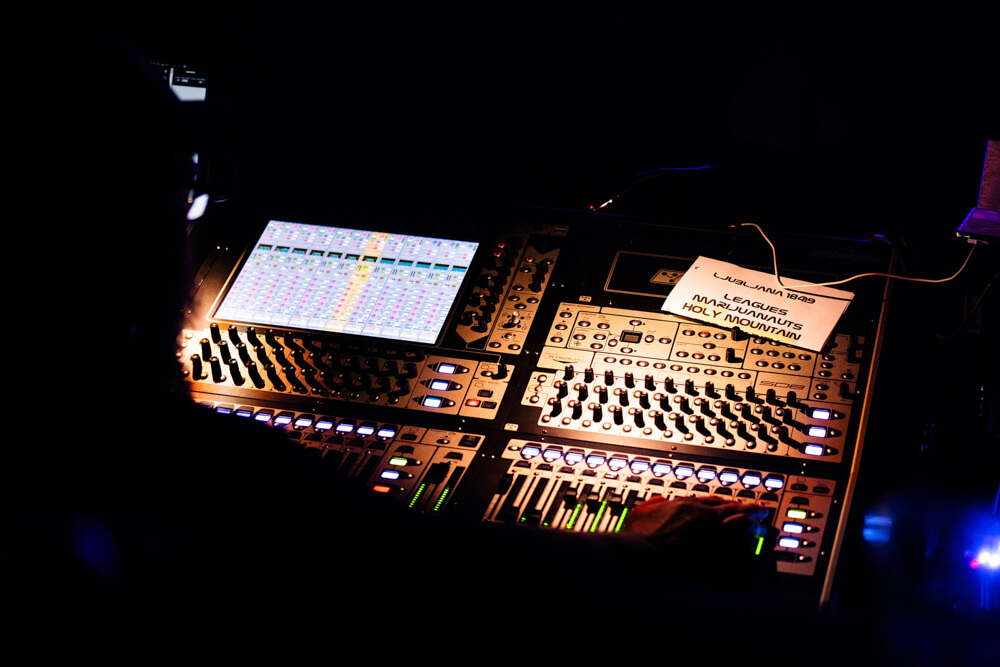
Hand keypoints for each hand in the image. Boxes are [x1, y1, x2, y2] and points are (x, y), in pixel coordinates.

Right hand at [622, 494, 771, 574]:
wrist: (644, 551)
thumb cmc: (640, 535)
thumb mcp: (643, 511)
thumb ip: (656, 506)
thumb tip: (659, 505)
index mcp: (686, 505)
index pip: (713, 500)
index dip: (725, 501)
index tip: (733, 503)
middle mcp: (703, 517)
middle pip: (732, 509)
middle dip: (748, 509)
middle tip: (761, 509)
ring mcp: (711, 535)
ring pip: (740, 525)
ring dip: (753, 524)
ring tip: (762, 527)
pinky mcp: (715, 554)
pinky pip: (737, 549)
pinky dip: (746, 548)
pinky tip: (753, 551)